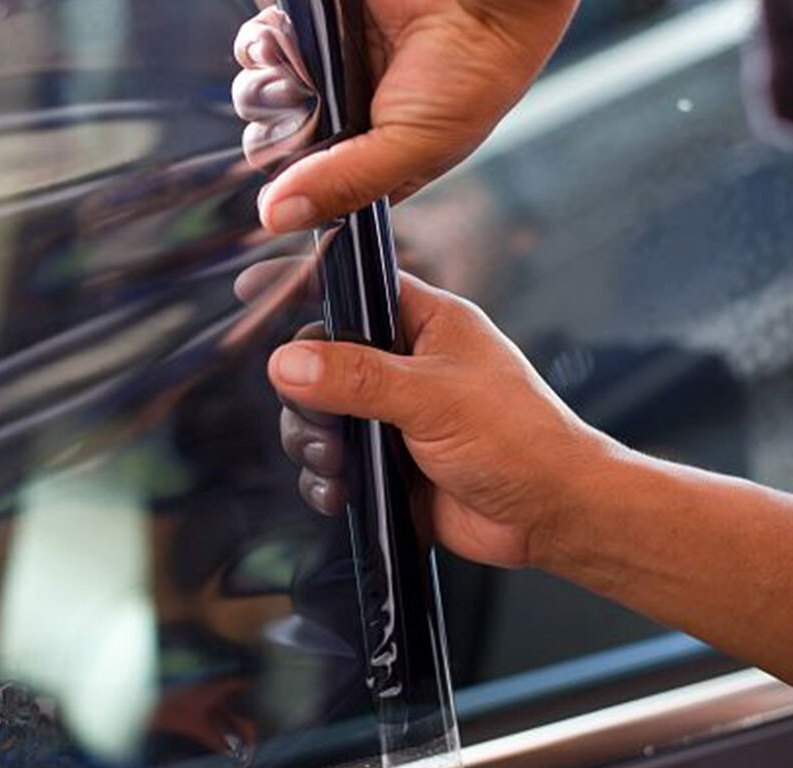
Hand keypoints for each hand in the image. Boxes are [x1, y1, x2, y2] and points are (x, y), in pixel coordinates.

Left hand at [234, 0, 577, 231]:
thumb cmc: (471, 71)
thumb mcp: (413, 147)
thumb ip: (345, 184)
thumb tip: (277, 218)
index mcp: (370, 162)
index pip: (306, 192)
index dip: (290, 188)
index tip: (294, 176)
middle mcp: (342, 121)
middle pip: (272, 147)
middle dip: (274, 137)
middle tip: (304, 116)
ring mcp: (323, 74)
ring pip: (257, 98)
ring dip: (262, 90)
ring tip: (298, 77)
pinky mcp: (310, 29)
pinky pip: (259, 46)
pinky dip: (261, 46)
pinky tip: (281, 46)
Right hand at [239, 260, 612, 568]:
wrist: (549, 514)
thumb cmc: (519, 439)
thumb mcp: (433, 397)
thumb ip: (356, 377)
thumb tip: (288, 363)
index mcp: (425, 324)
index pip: (352, 286)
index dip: (301, 283)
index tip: (251, 289)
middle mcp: (403, 365)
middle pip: (319, 360)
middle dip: (303, 394)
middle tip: (319, 421)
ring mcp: (392, 414)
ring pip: (318, 414)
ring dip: (312, 441)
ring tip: (336, 464)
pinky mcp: (386, 461)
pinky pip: (332, 462)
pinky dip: (325, 478)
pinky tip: (340, 492)